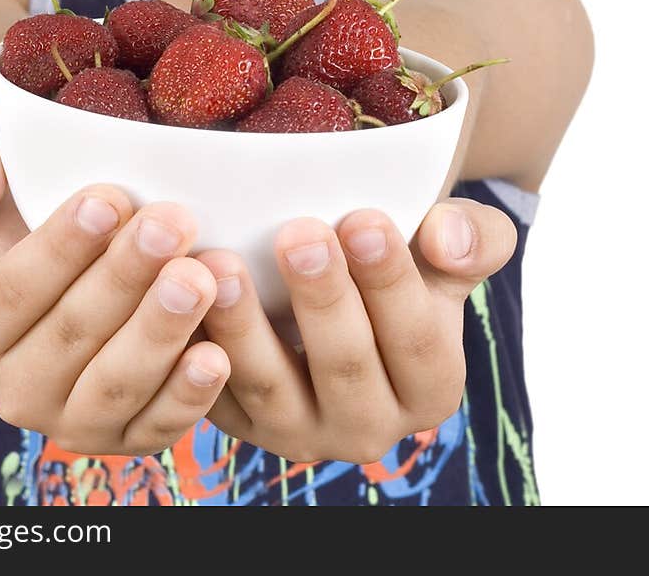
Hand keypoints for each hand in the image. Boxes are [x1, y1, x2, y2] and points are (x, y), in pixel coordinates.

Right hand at [0, 146, 230, 455]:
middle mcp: (14, 391)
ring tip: (200, 276)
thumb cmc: (20, 222)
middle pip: (73, 333)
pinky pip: (158, 426)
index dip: (60, 246)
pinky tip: (217, 354)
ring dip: (161, 330)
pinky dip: (189, 395)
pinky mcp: (129, 437)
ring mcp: (73, 421)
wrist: (72, 265)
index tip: (108, 199)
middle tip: (171, 223)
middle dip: (125, 275)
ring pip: (117, 384)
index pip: (12, 291)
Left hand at [193, 197, 516, 462]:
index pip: (415, 338)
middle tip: (298, 232)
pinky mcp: (238, 423)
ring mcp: (298, 431)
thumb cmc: (398, 258)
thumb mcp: (447, 248)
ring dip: (243, 327)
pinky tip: (174, 298)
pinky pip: (210, 395)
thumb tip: (448, 235)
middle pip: (345, 365)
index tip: (363, 218)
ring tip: (221, 265)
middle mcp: (369, 426)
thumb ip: (474, 238)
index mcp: (430, 386)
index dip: (391, 280)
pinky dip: (191, 349)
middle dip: (321, 298)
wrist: (337, 283)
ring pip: (269, 389)